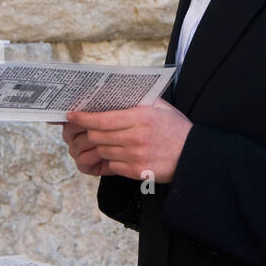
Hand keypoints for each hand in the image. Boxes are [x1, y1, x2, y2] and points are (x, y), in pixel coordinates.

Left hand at [62, 98, 193, 183]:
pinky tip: (110, 154)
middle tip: (78, 128)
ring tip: (93, 141)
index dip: (82, 118)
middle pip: (97, 136)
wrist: (194, 155)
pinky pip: (112, 166)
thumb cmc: (176, 129)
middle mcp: (137, 137)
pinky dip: (107, 160)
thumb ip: (138, 100)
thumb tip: (111, 94)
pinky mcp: (137, 172)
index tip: (71, 115)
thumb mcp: (161, 107)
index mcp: (141, 117)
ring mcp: (136, 156)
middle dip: (85, 132)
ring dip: (96, 146)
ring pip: (102, 151)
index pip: (102, 119)